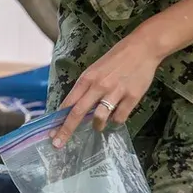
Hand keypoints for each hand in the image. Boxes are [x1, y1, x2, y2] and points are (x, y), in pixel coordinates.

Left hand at [51, 31, 163, 148]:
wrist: (142, 49)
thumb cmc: (115, 59)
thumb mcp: (94, 70)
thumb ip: (85, 88)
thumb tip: (74, 108)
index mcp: (87, 78)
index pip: (68, 102)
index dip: (59, 119)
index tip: (51, 132)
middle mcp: (98, 86)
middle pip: (78, 112)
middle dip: (67, 130)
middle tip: (58, 144)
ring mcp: (115, 92)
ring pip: (100, 118)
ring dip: (97, 126)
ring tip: (98, 127)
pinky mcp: (132, 97)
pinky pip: (120, 118)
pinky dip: (115, 121)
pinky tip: (115, 118)